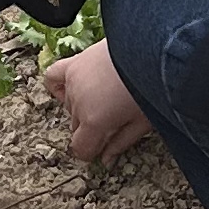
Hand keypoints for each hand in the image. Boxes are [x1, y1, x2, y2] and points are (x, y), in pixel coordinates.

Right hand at [42, 39, 153, 163]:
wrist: (154, 48)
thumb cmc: (154, 87)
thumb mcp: (142, 122)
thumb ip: (120, 143)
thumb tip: (107, 160)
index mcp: (94, 121)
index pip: (80, 148)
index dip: (92, 152)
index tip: (104, 146)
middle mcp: (78, 102)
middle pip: (76, 126)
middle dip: (92, 129)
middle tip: (114, 120)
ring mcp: (74, 80)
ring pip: (70, 105)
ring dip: (83, 107)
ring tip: (107, 99)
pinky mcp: (76, 61)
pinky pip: (53, 77)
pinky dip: (60, 85)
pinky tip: (75, 88)